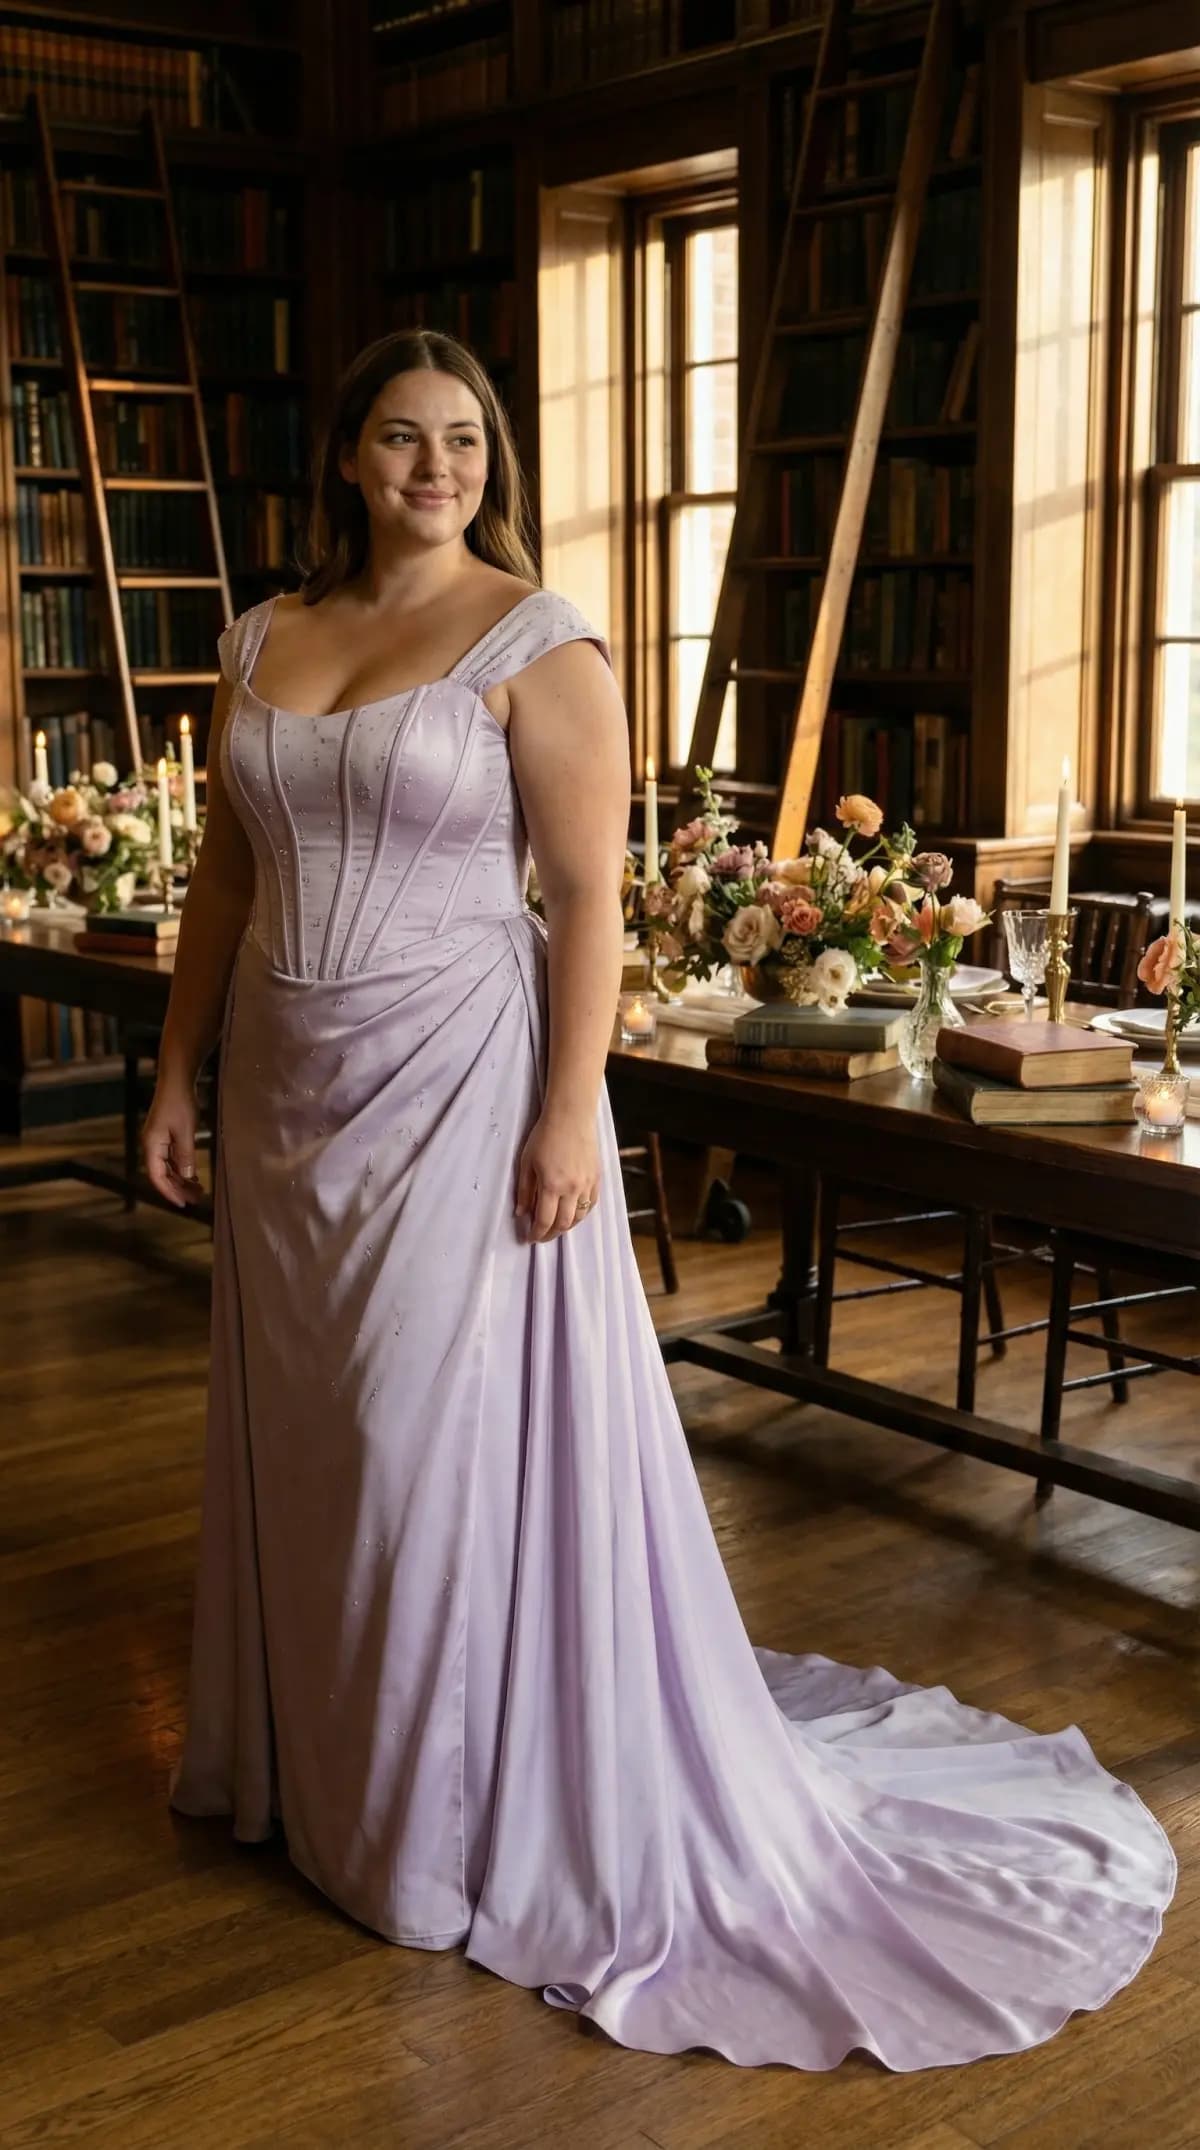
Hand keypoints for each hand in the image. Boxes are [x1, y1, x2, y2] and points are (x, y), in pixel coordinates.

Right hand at [143, 1079, 203, 1208]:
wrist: (177, 1081)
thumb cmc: (180, 1104)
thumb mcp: (185, 1132)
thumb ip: (185, 1156)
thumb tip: (187, 1177)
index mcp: (151, 1146)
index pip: (157, 1177)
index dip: (169, 1192)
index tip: (182, 1204)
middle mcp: (152, 1146)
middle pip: (162, 1174)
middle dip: (178, 1188)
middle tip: (196, 1200)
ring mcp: (159, 1141)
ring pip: (168, 1167)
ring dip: (181, 1180)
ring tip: (198, 1191)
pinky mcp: (166, 1136)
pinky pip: (172, 1159)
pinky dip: (182, 1168)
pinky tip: (194, 1176)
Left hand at [515, 1106, 599, 1241]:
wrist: (571, 1117)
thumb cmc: (544, 1136)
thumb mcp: (526, 1162)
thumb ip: (524, 1191)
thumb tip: (521, 1213)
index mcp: (552, 1185)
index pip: (544, 1220)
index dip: (536, 1233)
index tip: (530, 1238)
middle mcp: (572, 1189)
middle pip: (563, 1224)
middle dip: (551, 1234)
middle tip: (541, 1236)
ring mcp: (587, 1184)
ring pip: (579, 1217)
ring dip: (566, 1226)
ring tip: (556, 1227)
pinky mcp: (596, 1178)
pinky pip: (591, 1204)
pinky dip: (581, 1214)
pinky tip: (573, 1213)